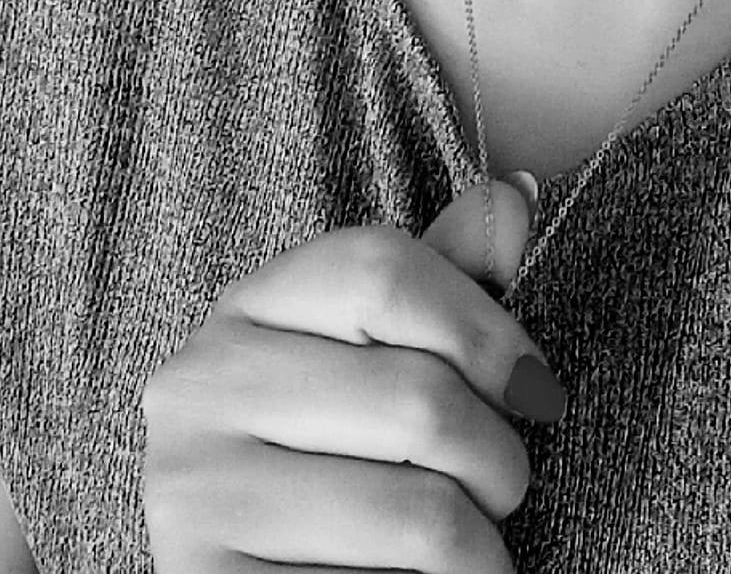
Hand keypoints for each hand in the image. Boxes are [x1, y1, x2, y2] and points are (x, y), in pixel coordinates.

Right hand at [142, 174, 562, 570]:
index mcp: (240, 312)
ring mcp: (195, 496)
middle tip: (500, 493)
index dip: (484, 326)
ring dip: (481, 550)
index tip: (535, 388)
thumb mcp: (377, 364)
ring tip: (465, 556)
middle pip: (418, 396)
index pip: (378, 269)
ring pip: (421, 512)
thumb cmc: (335, 473)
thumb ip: (439, 286)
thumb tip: (517, 193)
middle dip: (499, 460)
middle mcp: (197, 390)